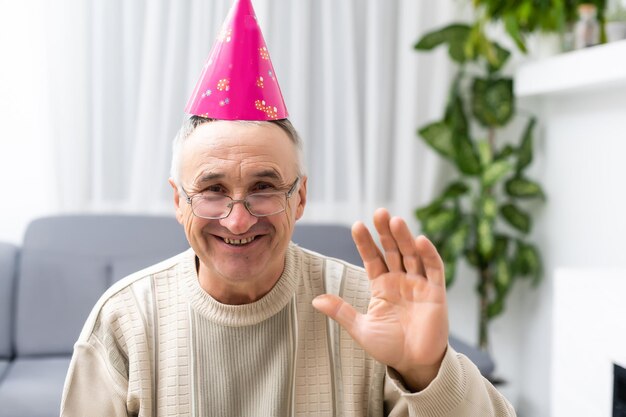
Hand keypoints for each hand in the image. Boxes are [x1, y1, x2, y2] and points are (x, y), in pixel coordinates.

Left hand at [312, 208, 448, 391]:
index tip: (356, 226)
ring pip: (412, 255)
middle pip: (393, 250)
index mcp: (382, 285)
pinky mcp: (436, 292)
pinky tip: (420, 240)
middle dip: (385, 232)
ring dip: (405, 237)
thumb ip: (341, 311)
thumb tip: (315, 300)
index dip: (365, 243)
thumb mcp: (361, 328)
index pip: (372, 258)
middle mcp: (400, 280)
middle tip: (379, 212)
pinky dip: (428, 254)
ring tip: (395, 221)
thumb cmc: (389, 346)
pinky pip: (434, 269)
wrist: (414, 364)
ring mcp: (418, 284)